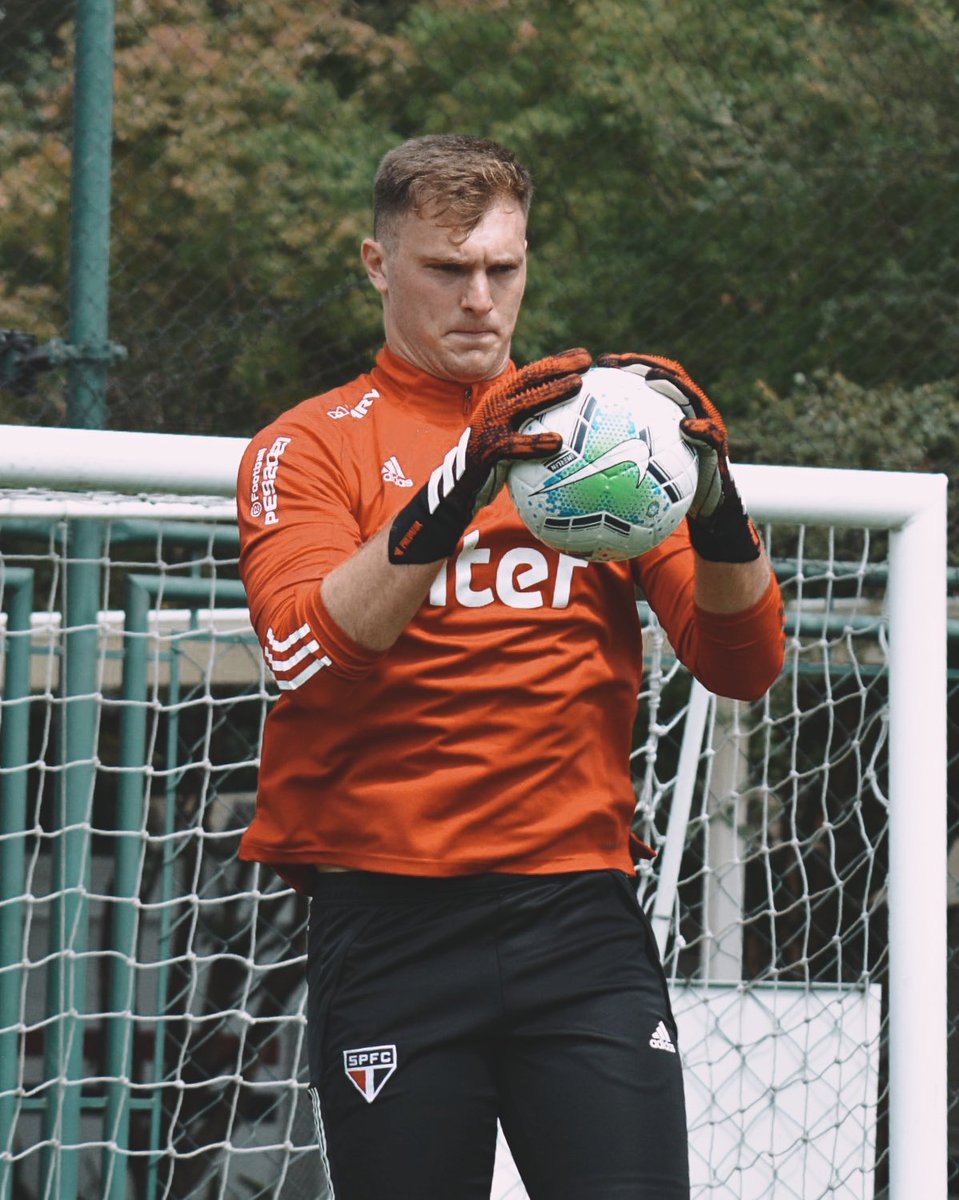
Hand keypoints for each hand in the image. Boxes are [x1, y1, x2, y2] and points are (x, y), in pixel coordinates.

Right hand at [389, 348, 590, 563]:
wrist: (462, 486)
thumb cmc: (495, 462)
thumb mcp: (512, 436)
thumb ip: (534, 423)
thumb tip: (576, 425)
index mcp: (503, 399)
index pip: (533, 373)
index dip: (558, 360)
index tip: (586, 354)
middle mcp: (496, 405)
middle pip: (529, 378)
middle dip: (558, 365)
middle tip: (587, 359)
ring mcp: (490, 424)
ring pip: (524, 403)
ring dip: (551, 391)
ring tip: (578, 384)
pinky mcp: (487, 448)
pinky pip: (514, 445)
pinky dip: (536, 443)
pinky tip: (558, 443)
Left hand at [595, 352, 759, 561]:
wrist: (708, 508)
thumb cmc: (669, 492)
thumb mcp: (639, 478)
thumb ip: (617, 465)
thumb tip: (571, 469)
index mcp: (668, 414)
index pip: (646, 380)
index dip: (626, 367)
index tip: (601, 363)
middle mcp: (687, 413)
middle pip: (668, 377)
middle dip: (644, 364)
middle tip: (618, 362)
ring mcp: (705, 426)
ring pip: (691, 396)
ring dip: (672, 384)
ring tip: (652, 378)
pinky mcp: (719, 446)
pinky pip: (712, 435)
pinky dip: (700, 430)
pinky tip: (685, 427)